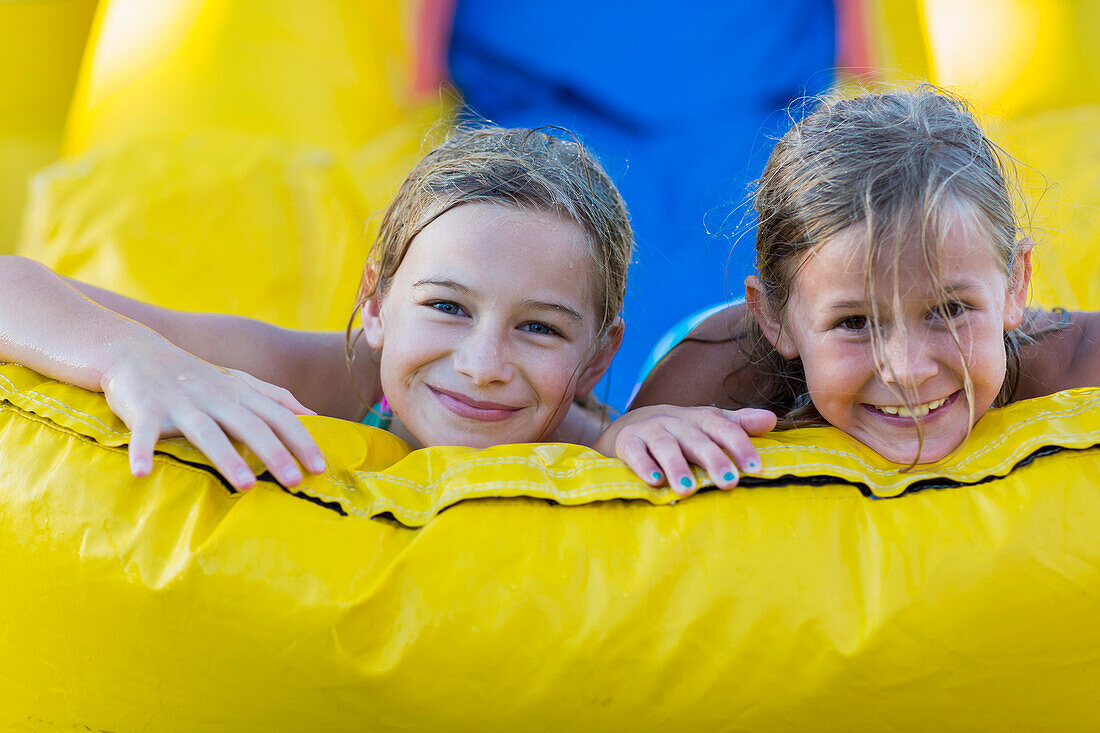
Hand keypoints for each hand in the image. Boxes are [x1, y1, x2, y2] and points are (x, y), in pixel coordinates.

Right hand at [100, 342, 326, 489]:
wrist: (134, 351)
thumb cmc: (194, 375)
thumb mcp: (237, 382)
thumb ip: (275, 397)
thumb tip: (313, 415)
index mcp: (239, 394)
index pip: (278, 417)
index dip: (301, 441)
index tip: (321, 468)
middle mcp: (215, 398)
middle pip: (250, 425)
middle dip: (274, 453)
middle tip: (295, 482)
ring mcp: (180, 404)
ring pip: (207, 432)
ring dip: (226, 458)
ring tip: (245, 486)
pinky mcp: (145, 411)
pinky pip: (144, 433)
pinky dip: (141, 452)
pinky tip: (141, 474)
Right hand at [594, 405, 776, 495]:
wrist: (632, 426)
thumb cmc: (681, 432)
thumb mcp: (709, 425)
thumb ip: (739, 424)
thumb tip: (772, 420)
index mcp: (701, 419)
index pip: (724, 429)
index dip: (740, 447)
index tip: (755, 469)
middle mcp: (677, 422)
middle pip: (697, 440)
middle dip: (714, 460)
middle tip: (729, 483)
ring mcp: (651, 430)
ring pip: (665, 446)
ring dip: (677, 467)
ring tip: (688, 490)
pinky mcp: (627, 442)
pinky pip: (635, 452)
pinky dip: (644, 466)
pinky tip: (654, 482)